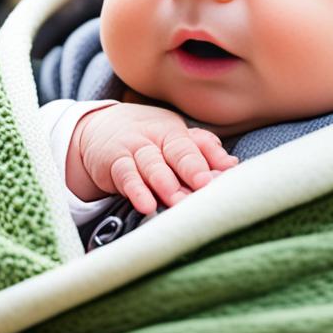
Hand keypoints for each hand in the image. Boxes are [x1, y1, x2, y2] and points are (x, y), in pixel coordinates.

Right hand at [67, 103, 238, 214]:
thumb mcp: (173, 138)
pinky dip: (136, 191)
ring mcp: (134, 149)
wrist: (99, 128)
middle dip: (192, 170)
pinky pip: (126, 177)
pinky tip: (146, 205)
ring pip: (152, 165)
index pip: (196, 144)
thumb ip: (202, 150)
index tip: (226, 175)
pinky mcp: (113, 164)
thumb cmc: (148, 139)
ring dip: (166, 183)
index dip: (211, 159)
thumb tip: (232, 165)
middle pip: (177, 152)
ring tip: (178, 201)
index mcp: (175, 132)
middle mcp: (156, 137)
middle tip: (205, 187)